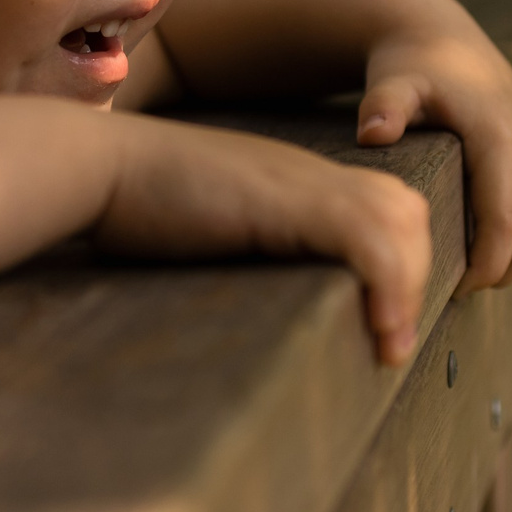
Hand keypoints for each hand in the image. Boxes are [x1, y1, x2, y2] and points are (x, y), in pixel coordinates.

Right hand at [97, 117, 434, 362]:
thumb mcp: (204, 234)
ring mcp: (300, 183)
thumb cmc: (129, 208)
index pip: (383, 209)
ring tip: (388, 346)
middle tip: (389, 344)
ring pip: (400, 223)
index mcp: (292, 182)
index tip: (385, 326)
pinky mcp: (288, 202)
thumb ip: (239, 255)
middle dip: (416, 279)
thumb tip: (239, 330)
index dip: (398, 263)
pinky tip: (381, 331)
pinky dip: (389, 284)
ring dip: (408, 288)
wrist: (95, 165)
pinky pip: (369, 240)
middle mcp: (307, 176)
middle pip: (407, 213)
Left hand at [355, 11, 511, 292]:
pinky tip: (484, 247)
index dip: (486, 263)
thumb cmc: (408, 64)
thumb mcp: (391, 82)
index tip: (454, 290)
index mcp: (496, 135)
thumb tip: (373, 134)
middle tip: (463, 292)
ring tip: (476, 277)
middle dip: (507, 268)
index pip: (504, 219)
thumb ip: (382, 107)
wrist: (437, 31)